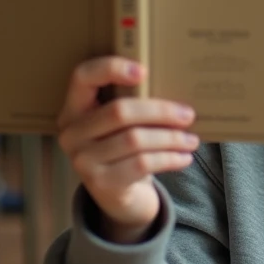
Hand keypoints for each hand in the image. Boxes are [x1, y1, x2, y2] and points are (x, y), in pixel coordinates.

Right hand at [57, 57, 198, 243]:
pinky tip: (184, 157)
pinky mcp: (100, 183)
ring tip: (192, 140)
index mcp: (74, 108)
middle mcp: (72, 133)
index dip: (111, 68)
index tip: (144, 71)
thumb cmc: (124, 148)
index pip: (83, 76)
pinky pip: (141, 164)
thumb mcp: (121, 125)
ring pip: (134, 140)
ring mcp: (82, 160)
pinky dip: (168, 159)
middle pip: (119, 111)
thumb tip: (177, 91)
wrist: (118, 196)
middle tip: (188, 114)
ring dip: (170, 138)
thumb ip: (134, 103)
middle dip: (160, 111)